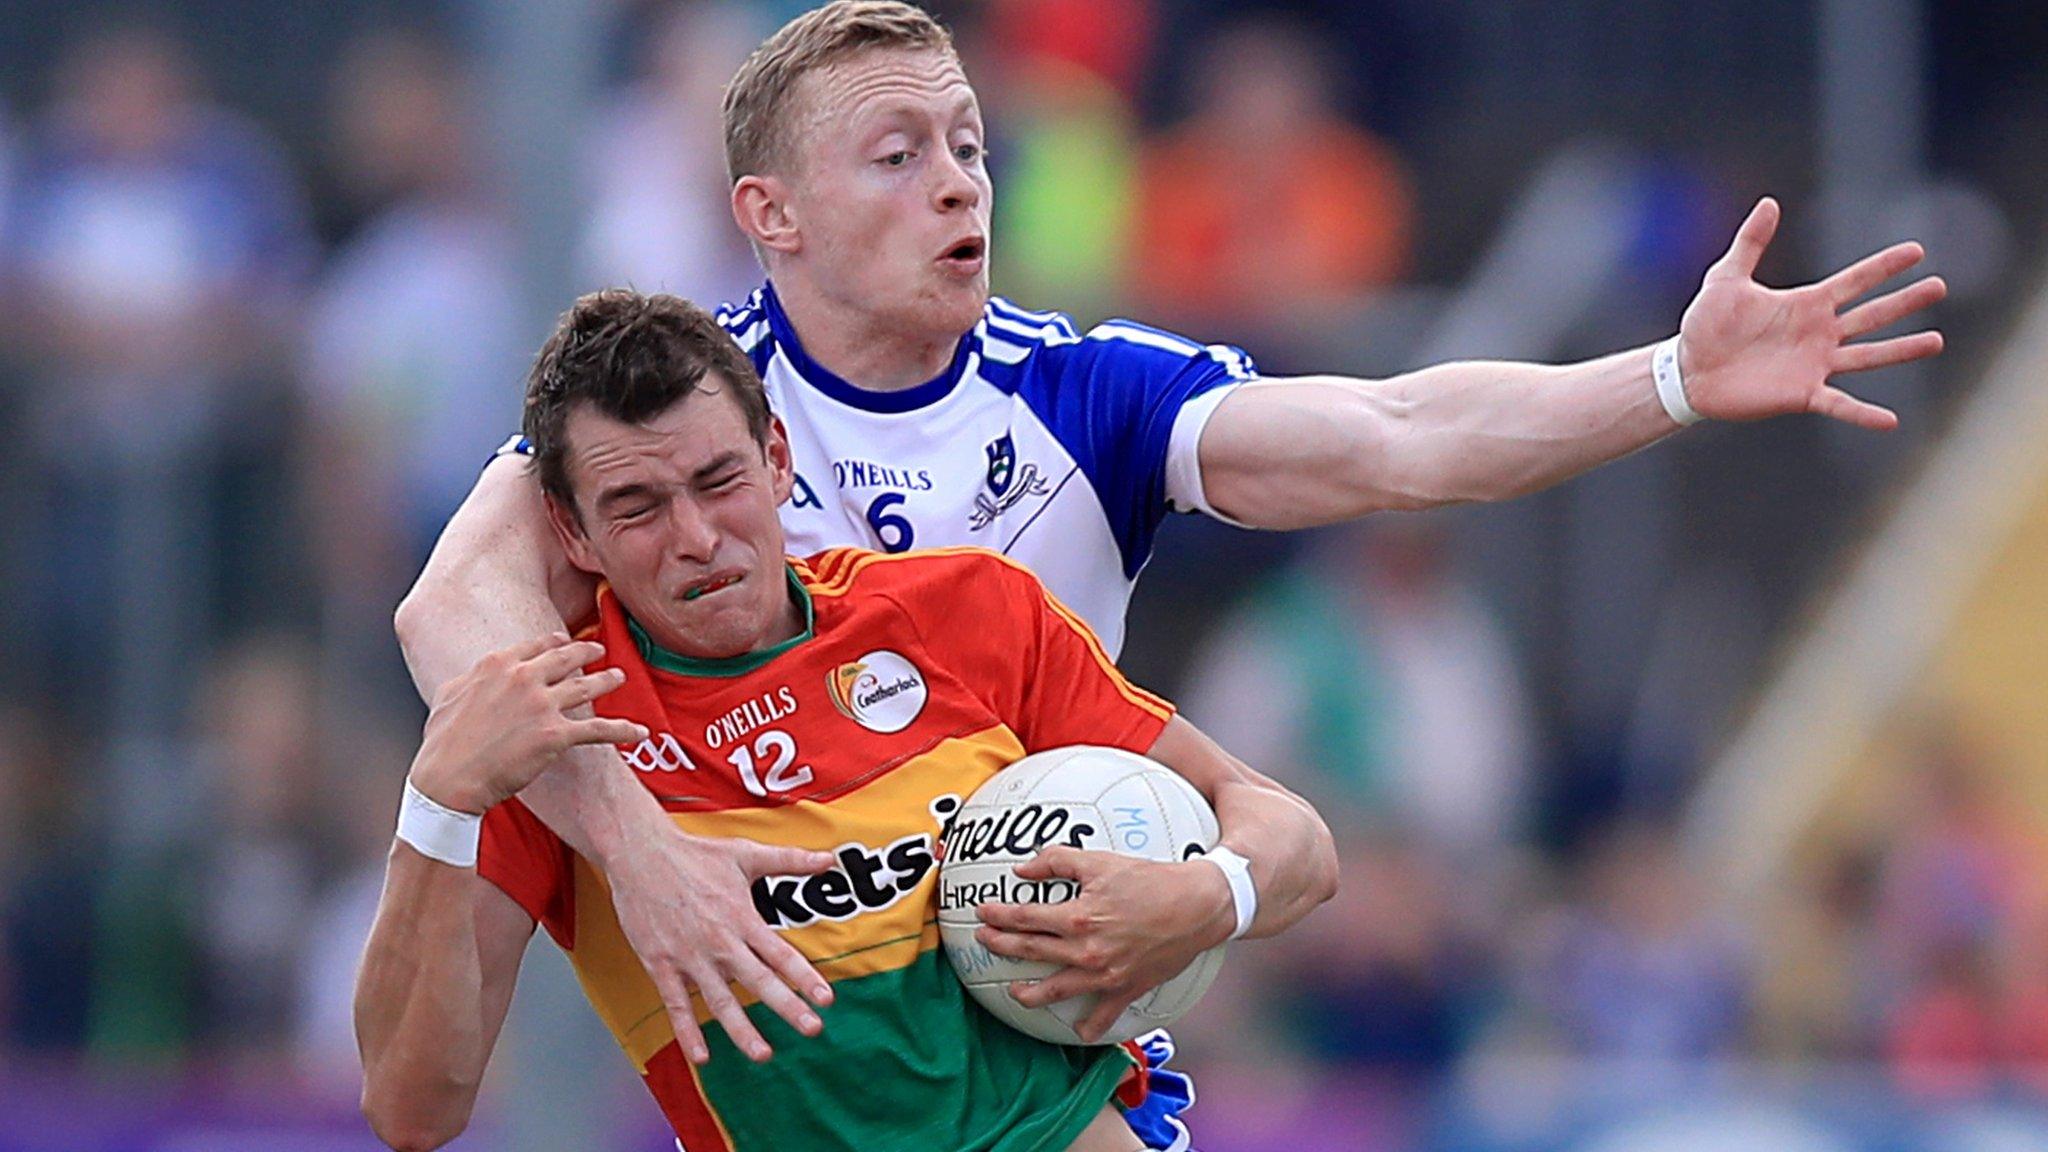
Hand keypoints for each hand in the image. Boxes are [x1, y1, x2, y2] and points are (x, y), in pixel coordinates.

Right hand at [411, 633, 645, 814]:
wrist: (448, 780)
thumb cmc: (442, 745)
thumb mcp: (448, 696)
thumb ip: (470, 680)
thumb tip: (476, 678)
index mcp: (497, 665)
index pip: (536, 645)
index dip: (556, 642)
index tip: (566, 640)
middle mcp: (523, 678)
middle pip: (567, 657)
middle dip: (588, 651)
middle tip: (600, 649)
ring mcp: (542, 705)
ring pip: (587, 686)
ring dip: (608, 680)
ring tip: (620, 677)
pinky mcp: (556, 735)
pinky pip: (599, 729)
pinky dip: (623, 729)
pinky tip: (640, 731)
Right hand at [604, 829, 837, 1064]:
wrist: (639, 855)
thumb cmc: (694, 854)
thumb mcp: (745, 854)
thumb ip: (790, 860)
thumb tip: (829, 859)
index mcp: (742, 918)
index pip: (781, 954)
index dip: (805, 978)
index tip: (826, 1000)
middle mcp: (719, 942)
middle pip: (758, 981)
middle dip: (787, 1008)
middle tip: (812, 1029)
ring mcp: (689, 957)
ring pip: (720, 1001)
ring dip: (741, 1030)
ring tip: (763, 1054)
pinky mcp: (661, 965)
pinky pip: (676, 1005)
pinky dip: (688, 1032)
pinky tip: (702, 1056)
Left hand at [975, 847, 1234, 1042]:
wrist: (1198, 906)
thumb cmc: (1151, 879)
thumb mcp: (1101, 861)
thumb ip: (1058, 861)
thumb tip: (1023, 868)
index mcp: (1078, 918)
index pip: (1025, 918)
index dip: (999, 916)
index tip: (983, 913)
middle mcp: (1087, 951)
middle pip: (1032, 952)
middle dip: (1002, 947)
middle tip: (984, 942)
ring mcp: (1106, 975)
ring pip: (1058, 990)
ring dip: (1031, 994)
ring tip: (1015, 993)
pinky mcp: (1127, 988)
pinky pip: (1104, 1014)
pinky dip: (1090, 1025)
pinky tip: (1077, 1031)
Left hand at [1678, 197, 1945, 429]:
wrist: (1688, 368)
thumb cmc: (1706, 323)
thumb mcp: (1726, 277)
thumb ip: (1750, 242)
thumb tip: (1769, 202)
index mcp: (1806, 304)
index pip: (1854, 282)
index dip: (1883, 267)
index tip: (1916, 251)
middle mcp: (1818, 333)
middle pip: (1871, 315)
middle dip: (1904, 302)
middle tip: (1939, 287)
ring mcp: (1814, 364)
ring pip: (1867, 355)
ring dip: (1900, 350)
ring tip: (1935, 341)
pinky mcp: (1801, 394)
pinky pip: (1839, 404)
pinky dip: (1863, 414)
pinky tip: (1890, 420)